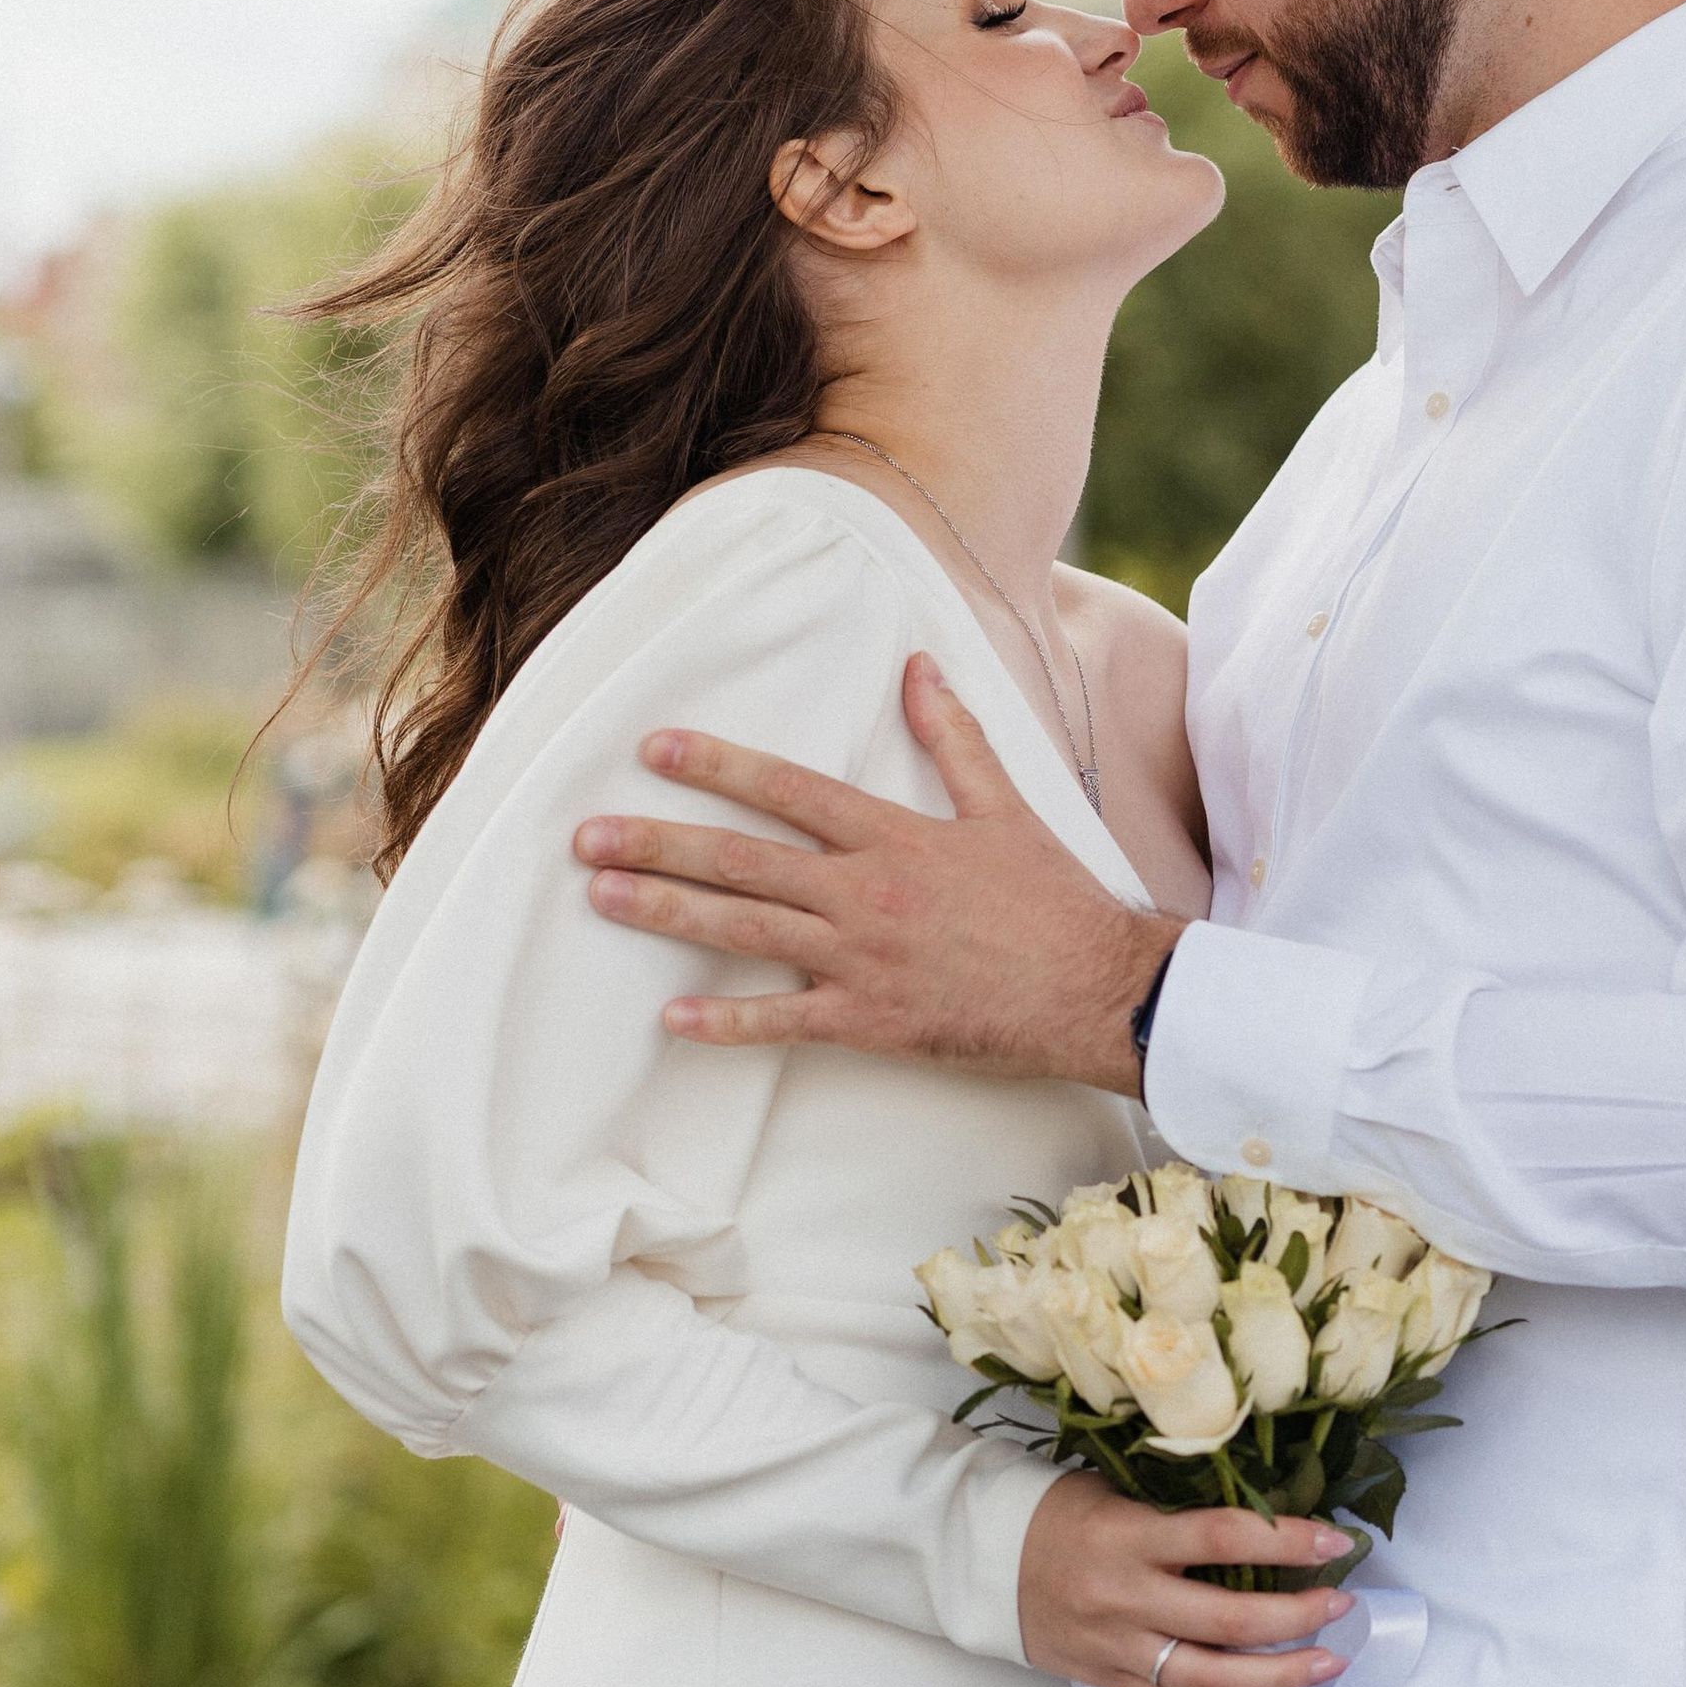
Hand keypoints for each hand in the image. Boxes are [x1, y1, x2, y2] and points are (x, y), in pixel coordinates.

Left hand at [574, 652, 1180, 1090]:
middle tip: (586, 837)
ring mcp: (863, 960)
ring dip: (668, 914)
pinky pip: (785, 1021)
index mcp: (894, 836)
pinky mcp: (872, 1022)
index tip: (655, 749)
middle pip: (743, 861)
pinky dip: (727, 1022)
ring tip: (602, 898)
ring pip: (747, 932)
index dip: (718, 768)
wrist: (1099, 989)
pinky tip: (671, 1020)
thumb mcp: (1005, 807)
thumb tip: (918, 664)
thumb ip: (954, 737)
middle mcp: (866, 893)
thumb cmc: (1053, 899)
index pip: (788, 791)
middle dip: (658, 844)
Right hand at [1018, 1475, 1349, 1686]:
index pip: (1220, 1537)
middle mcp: (1127, 1597)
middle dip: (1294, 1615)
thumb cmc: (1060, 1514)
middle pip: (1225, 1618)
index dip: (1285, 1540)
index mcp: (1129, 1536)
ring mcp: (1120, 1648)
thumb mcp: (1115, 1490)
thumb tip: (1261, 1515)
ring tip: (1328, 1664)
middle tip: (1341, 1606)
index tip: (1336, 1540)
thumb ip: (1177, 1507)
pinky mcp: (1113, 1682)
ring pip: (1208, 1677)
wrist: (988, 1564)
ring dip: (1277, 1675)